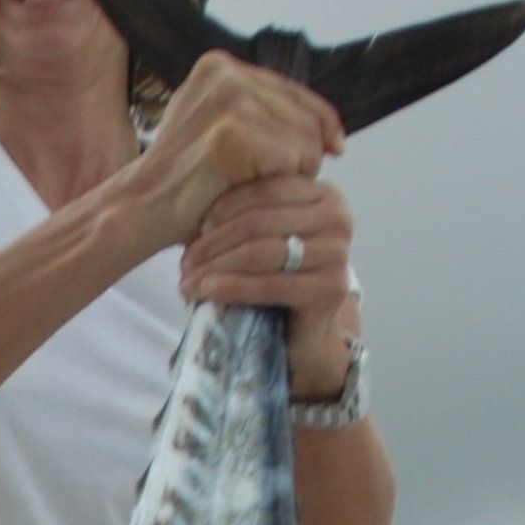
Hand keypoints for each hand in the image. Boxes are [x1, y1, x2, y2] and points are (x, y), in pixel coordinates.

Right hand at [132, 53, 344, 248]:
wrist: (141, 209)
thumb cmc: (182, 182)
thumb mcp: (215, 129)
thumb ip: (255, 113)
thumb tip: (322, 122)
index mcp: (218, 66)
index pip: (292, 89)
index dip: (320, 120)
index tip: (336, 146)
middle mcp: (225, 73)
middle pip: (304, 115)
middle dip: (302, 155)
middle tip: (271, 183)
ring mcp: (227, 99)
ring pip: (304, 139)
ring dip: (292, 174)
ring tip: (256, 188)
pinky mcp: (233, 131)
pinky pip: (294, 159)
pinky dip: (282, 183)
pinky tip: (253, 192)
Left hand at [177, 172, 356, 394]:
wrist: (305, 333)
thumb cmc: (280, 279)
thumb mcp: (267, 236)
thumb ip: (250, 212)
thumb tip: (197, 205)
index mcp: (325, 195)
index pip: (265, 190)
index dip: (225, 208)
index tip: (194, 228)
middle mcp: (339, 219)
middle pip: (260, 222)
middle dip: (215, 243)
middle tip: (184, 262)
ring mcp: (338, 254)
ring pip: (262, 252)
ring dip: (217, 267)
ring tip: (188, 281)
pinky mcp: (331, 289)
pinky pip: (270, 284)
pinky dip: (234, 287)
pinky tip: (208, 291)